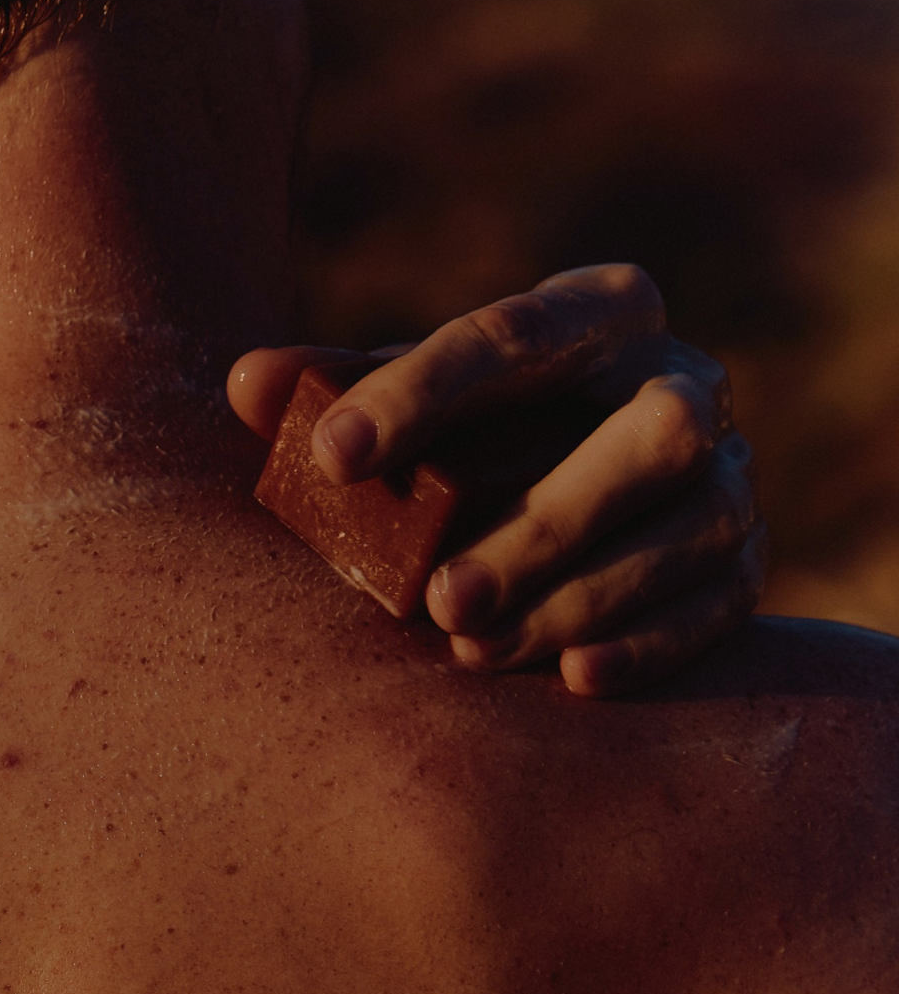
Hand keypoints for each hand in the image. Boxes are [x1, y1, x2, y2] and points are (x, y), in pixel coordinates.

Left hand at [228, 264, 763, 696]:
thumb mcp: (402, 407)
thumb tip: (248, 384)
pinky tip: (570, 678)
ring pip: (692, 526)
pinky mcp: (745, 560)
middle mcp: (681, 381)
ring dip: (581, 595)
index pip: (517, 337)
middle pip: (651, 434)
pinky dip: (651, 643)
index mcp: (596, 314)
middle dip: (545, 521)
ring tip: (471, 650)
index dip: (421, 393)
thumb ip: (332, 392)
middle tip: (434, 601)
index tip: (333, 457)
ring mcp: (731, 472)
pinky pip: (727, 603)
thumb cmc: (464, 441)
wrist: (571, 493)